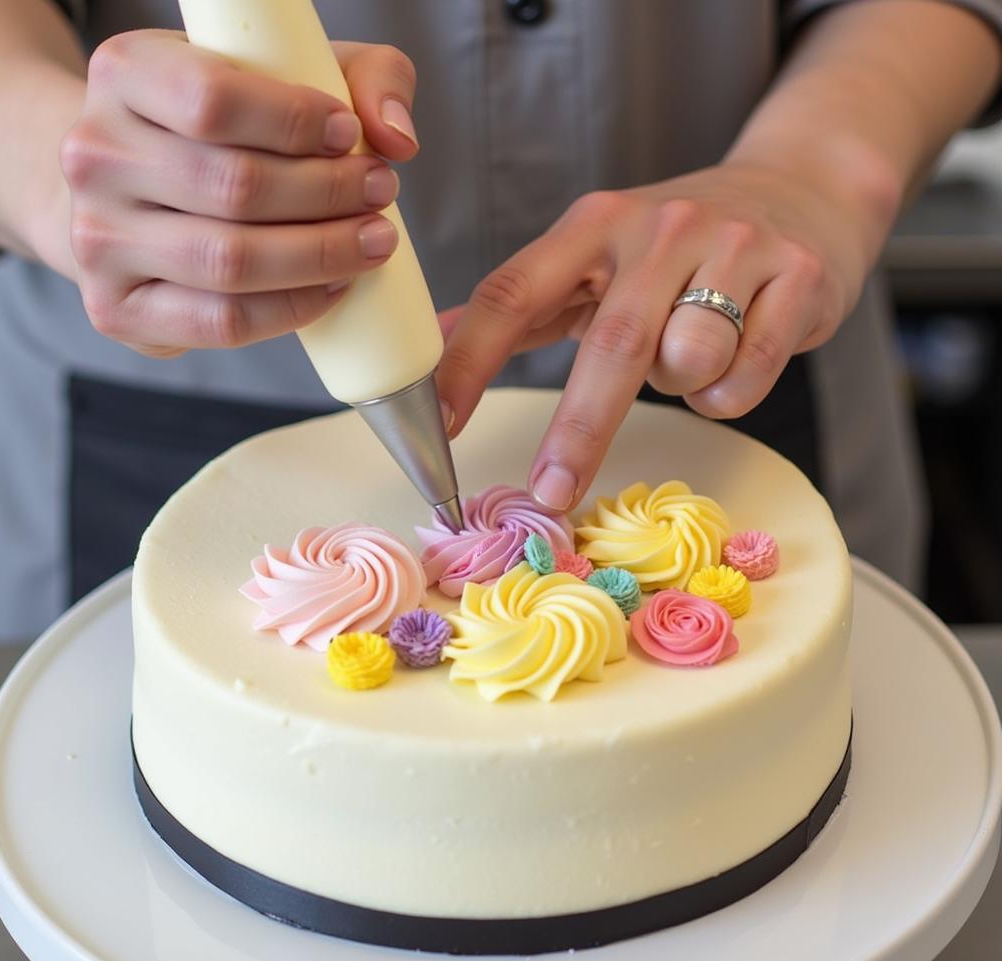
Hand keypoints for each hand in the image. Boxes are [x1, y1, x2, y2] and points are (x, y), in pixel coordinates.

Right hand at [60, 30, 419, 356]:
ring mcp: (97, 239)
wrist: (133, 196)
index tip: (352, 136)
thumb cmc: (221, 131)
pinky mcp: (118, 309)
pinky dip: (292, 309)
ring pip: (231, 261)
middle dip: (328, 195)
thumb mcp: (283, 73)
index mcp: (123, 73)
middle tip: (380, 194)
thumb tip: (397, 138)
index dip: (297, 123)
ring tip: (373, 242)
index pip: (214, 101)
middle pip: (234, 188)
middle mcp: (94, 154)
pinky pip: (222, 320)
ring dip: (321, 255)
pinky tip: (333, 288)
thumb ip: (359, 77)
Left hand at [436, 160, 868, 511]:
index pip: (514, 292)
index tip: (440, 425)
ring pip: (689, 359)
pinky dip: (731, 390)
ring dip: (681, 383)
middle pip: (611, 343)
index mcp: (594, 224)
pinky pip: (747, 374)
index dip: (471, 361)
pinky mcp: (799, 275)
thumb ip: (524, 301)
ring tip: (692, 354)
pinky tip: (735, 358)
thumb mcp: (596, 254)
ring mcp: (735, 246)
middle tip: (551, 493)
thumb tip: (436, 337)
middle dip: (578, 429)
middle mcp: (661, 227)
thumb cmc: (678, 247)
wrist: (801, 189)